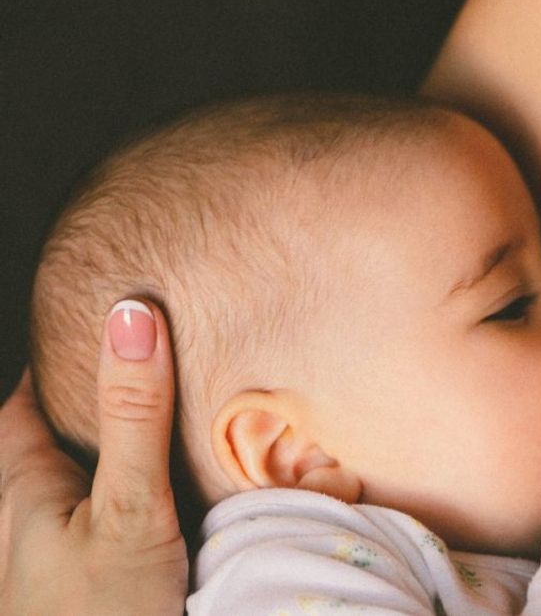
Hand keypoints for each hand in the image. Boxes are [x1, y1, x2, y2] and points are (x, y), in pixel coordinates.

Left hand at [0, 299, 187, 614]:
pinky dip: (121, 508)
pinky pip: (93, 533)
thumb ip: (132, 416)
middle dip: (77, 413)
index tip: (89, 328)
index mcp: (22, 492)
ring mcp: (48, 567)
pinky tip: (161, 514)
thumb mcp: (127, 506)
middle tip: (129, 376)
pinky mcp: (84, 594)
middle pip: (39, 451)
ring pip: (66, 495)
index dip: (50, 368)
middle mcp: (24, 526)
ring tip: (148, 435)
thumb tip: (129, 313)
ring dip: (99, 463)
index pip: (19, 411)